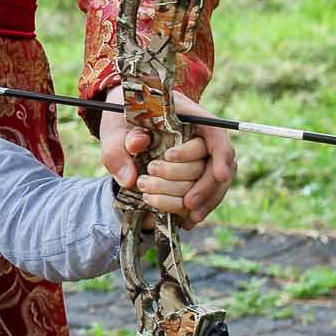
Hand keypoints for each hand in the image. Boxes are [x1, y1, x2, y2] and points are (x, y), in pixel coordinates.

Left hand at [100, 87, 233, 224]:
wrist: (124, 118)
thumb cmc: (122, 117)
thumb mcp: (114, 128)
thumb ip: (117, 147)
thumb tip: (129, 179)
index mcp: (186, 114)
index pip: (215, 132)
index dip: (221, 154)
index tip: (218, 175)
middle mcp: (199, 134)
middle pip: (216, 160)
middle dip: (203, 184)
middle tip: (186, 202)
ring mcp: (199, 153)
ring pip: (215, 179)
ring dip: (203, 199)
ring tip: (187, 217)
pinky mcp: (193, 171)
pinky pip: (205, 190)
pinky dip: (199, 206)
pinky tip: (187, 221)